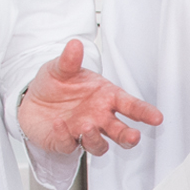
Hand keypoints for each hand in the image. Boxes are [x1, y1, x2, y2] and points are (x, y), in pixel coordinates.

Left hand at [17, 39, 162, 156]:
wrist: (32, 100)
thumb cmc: (56, 84)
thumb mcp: (61, 67)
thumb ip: (70, 60)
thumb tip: (75, 44)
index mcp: (105, 97)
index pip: (130, 105)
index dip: (144, 112)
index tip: (156, 117)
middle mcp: (99, 117)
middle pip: (120, 131)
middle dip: (128, 136)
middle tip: (133, 136)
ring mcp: (83, 132)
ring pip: (99, 145)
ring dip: (95, 138)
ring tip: (87, 127)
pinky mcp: (65, 143)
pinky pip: (69, 145)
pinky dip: (65, 136)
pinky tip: (60, 124)